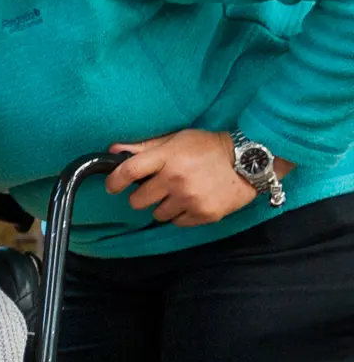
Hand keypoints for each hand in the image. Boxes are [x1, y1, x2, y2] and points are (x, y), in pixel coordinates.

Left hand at [104, 128, 290, 225]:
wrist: (249, 161)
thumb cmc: (208, 147)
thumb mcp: (176, 139)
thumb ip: (145, 146)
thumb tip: (114, 151)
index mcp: (167, 158)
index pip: (128, 172)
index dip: (114, 181)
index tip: (112, 186)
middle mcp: (176, 180)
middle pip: (138, 200)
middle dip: (141, 196)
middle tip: (154, 189)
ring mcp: (190, 199)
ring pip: (157, 214)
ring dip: (163, 206)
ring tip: (177, 194)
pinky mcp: (204, 215)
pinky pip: (178, 222)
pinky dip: (180, 215)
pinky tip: (191, 202)